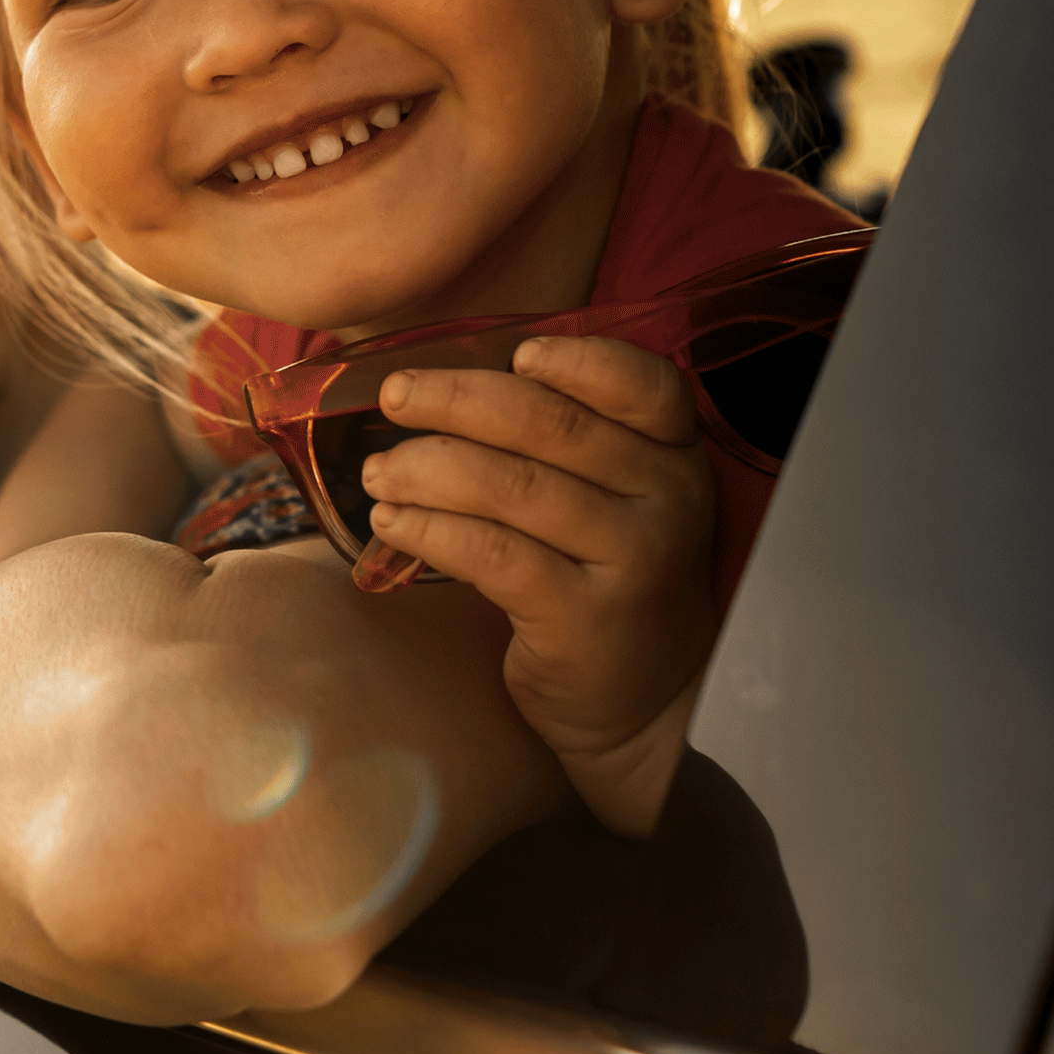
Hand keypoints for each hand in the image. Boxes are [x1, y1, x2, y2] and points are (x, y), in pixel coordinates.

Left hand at [358, 335, 715, 833]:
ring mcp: (634, 562)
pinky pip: (493, 555)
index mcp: (674, 455)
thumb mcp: (614, 501)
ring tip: (379, 471)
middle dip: (458, 400)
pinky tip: (392, 523)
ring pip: (513, 488)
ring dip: (428, 468)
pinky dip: (431, 530)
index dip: (580, 361)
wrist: (645, 702)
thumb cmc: (604, 578)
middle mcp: (667, 501)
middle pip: (553, 427)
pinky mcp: (587, 620)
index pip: (645, 385)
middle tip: (395, 396)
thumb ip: (560, 442)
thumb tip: (439, 385)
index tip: (515, 352)